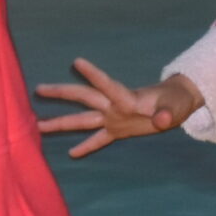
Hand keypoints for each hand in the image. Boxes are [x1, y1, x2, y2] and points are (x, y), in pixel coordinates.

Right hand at [36, 59, 204, 157]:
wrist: (176, 104)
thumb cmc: (177, 101)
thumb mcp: (177, 107)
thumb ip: (168, 113)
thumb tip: (161, 120)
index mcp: (127, 98)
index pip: (107, 85)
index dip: (93, 74)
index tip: (76, 61)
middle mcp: (113, 107)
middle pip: (83, 97)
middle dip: (62, 93)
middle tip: (38, 89)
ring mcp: (112, 118)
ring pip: (81, 118)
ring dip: (60, 121)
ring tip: (38, 125)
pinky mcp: (117, 130)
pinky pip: (97, 139)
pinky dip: (86, 146)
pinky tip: (71, 154)